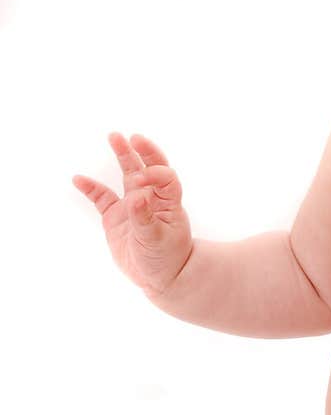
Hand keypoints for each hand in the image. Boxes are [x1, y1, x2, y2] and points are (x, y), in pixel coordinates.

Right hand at [72, 133, 193, 297]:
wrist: (160, 277)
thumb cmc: (167, 258)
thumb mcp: (157, 240)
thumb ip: (145, 218)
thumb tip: (137, 197)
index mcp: (168, 202)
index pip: (164, 177)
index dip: (155, 172)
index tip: (143, 178)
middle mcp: (151, 198)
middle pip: (146, 167)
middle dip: (138, 150)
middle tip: (126, 137)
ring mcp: (133, 206)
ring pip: (128, 175)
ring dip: (122, 156)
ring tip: (114, 137)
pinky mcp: (116, 217)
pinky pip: (102, 198)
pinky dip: (91, 188)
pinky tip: (78, 179)